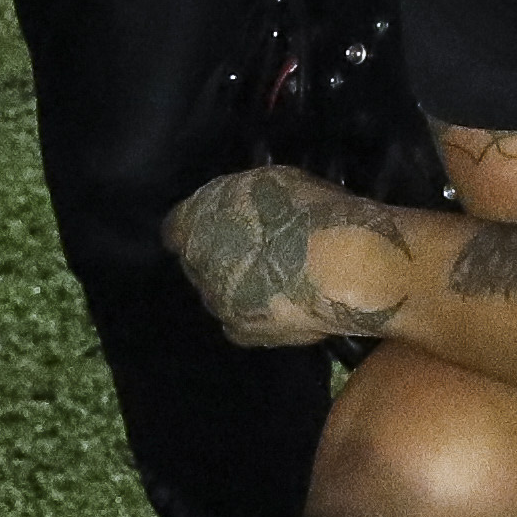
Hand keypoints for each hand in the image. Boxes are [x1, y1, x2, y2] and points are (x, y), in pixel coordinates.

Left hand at [165, 162, 420, 348]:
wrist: (342, 264)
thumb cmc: (308, 211)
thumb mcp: (268, 182)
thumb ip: (240, 201)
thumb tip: (239, 209)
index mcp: (195, 225)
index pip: (175, 229)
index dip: (193, 226)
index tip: (212, 225)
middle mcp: (198, 267)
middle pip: (196, 263)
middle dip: (215, 256)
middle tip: (251, 249)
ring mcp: (219, 304)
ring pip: (216, 294)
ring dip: (234, 286)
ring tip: (269, 279)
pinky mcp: (245, 334)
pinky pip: (238, 323)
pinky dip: (251, 314)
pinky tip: (275, 306)